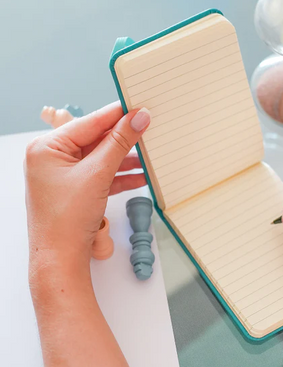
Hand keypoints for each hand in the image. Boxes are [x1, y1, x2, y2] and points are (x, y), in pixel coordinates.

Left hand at [25, 102, 150, 280]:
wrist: (60, 260)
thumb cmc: (66, 219)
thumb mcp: (97, 174)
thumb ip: (120, 143)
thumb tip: (138, 118)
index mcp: (48, 147)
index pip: (90, 122)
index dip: (118, 114)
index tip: (140, 106)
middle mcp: (53, 157)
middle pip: (96, 139)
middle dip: (124, 139)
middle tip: (149, 130)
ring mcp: (64, 174)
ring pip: (102, 158)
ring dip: (126, 160)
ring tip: (150, 157)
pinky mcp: (75, 188)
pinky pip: (101, 175)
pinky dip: (120, 176)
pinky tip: (141, 177)